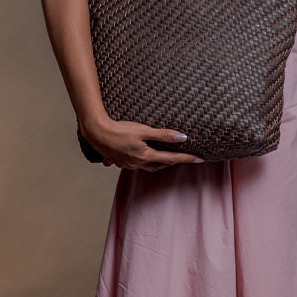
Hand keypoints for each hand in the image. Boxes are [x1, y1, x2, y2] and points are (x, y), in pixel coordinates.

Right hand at [80, 118, 203, 170]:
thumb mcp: (144, 130)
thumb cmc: (120, 130)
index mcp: (146, 156)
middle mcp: (138, 163)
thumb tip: (183, 137)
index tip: (200, 159)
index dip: (187, 158)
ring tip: (163, 158)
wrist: (96, 133)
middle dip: (172, 162)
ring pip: (147, 166)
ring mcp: (127, 164)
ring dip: (157, 163)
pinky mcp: (118, 161)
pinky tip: (137, 157)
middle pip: (160, 165)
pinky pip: (132, 164)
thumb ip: (163, 134)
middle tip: (182, 157)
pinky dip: (140, 161)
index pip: (172, 158)